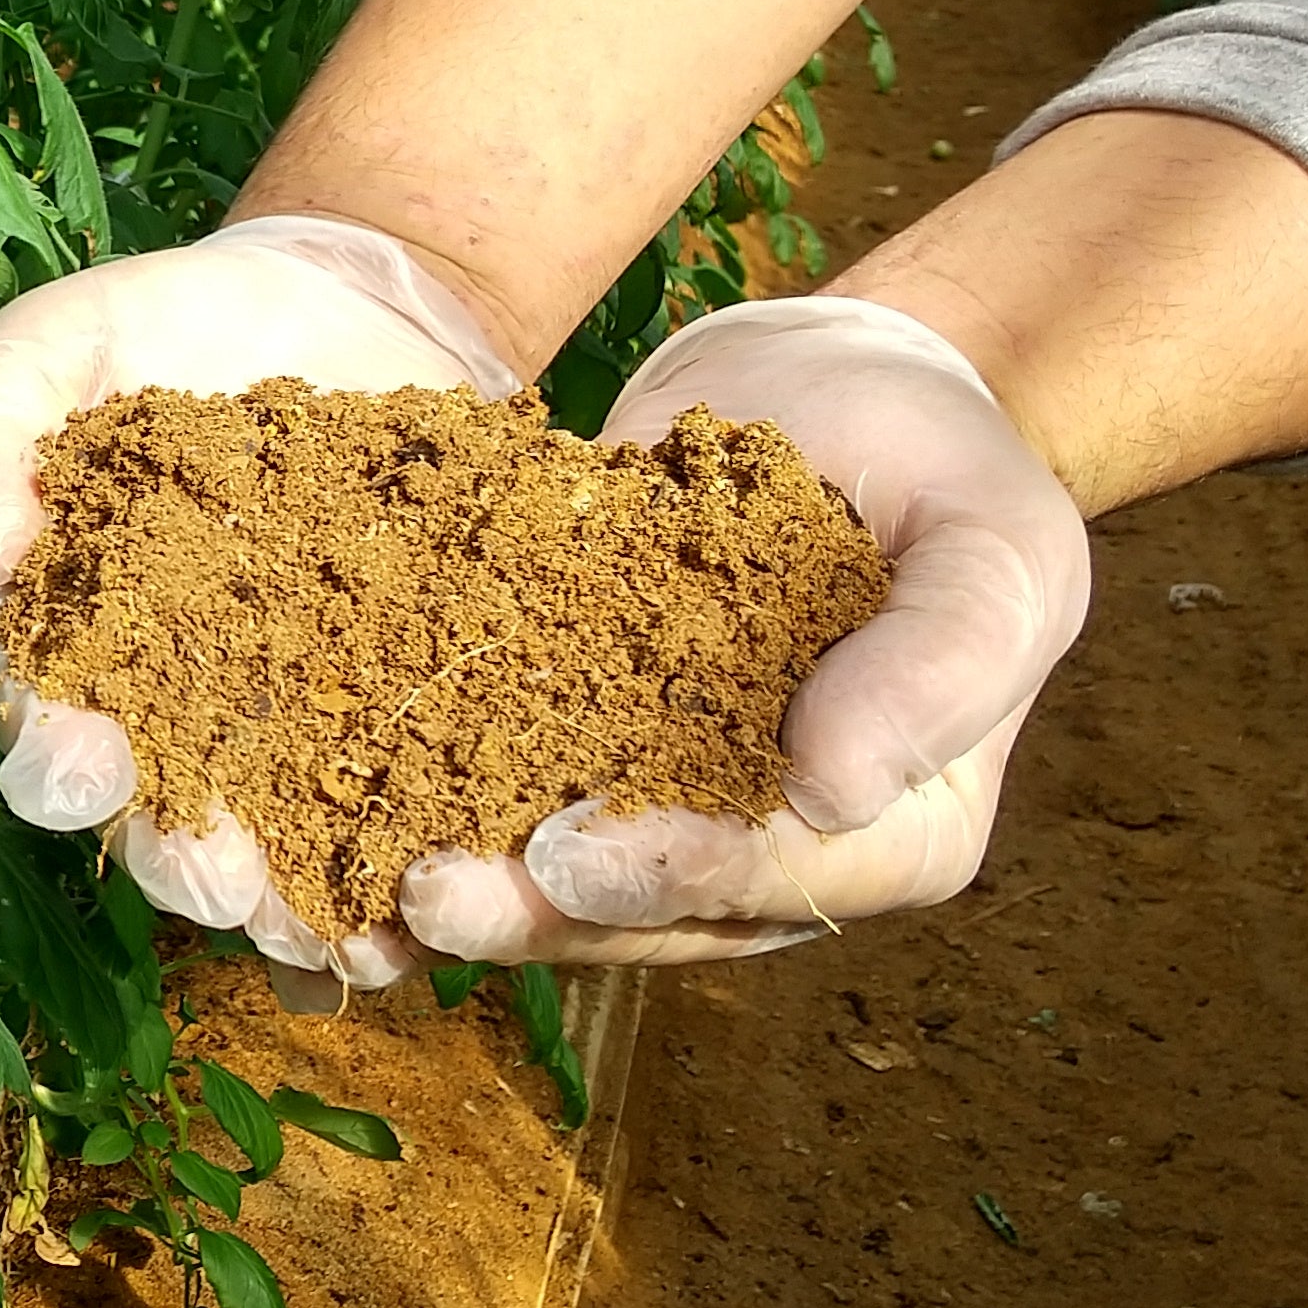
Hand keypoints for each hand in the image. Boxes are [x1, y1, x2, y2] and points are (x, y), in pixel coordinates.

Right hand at [0, 214, 520, 991]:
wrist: (341, 301)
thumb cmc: (156, 329)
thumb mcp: (43, 348)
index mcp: (66, 649)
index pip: (45, 725)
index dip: (56, 760)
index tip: (74, 771)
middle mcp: (166, 718)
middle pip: (159, 819)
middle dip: (180, 861)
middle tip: (213, 878)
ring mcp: (282, 729)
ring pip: (274, 846)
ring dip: (289, 902)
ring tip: (318, 926)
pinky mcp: (391, 721)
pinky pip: (391, 818)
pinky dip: (400, 880)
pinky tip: (418, 921)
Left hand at [399, 295, 1091, 963]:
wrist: (834, 393)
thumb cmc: (943, 469)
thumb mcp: (995, 542)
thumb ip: (947, 657)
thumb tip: (842, 787)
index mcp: (891, 833)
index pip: (780, 876)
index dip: (675, 872)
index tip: (578, 861)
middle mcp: (762, 860)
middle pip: (641, 914)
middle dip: (529, 913)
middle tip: (432, 893)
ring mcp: (652, 821)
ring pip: (544, 890)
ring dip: (448, 895)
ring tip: (346, 891)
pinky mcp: (558, 759)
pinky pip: (479, 806)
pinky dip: (396, 818)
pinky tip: (312, 827)